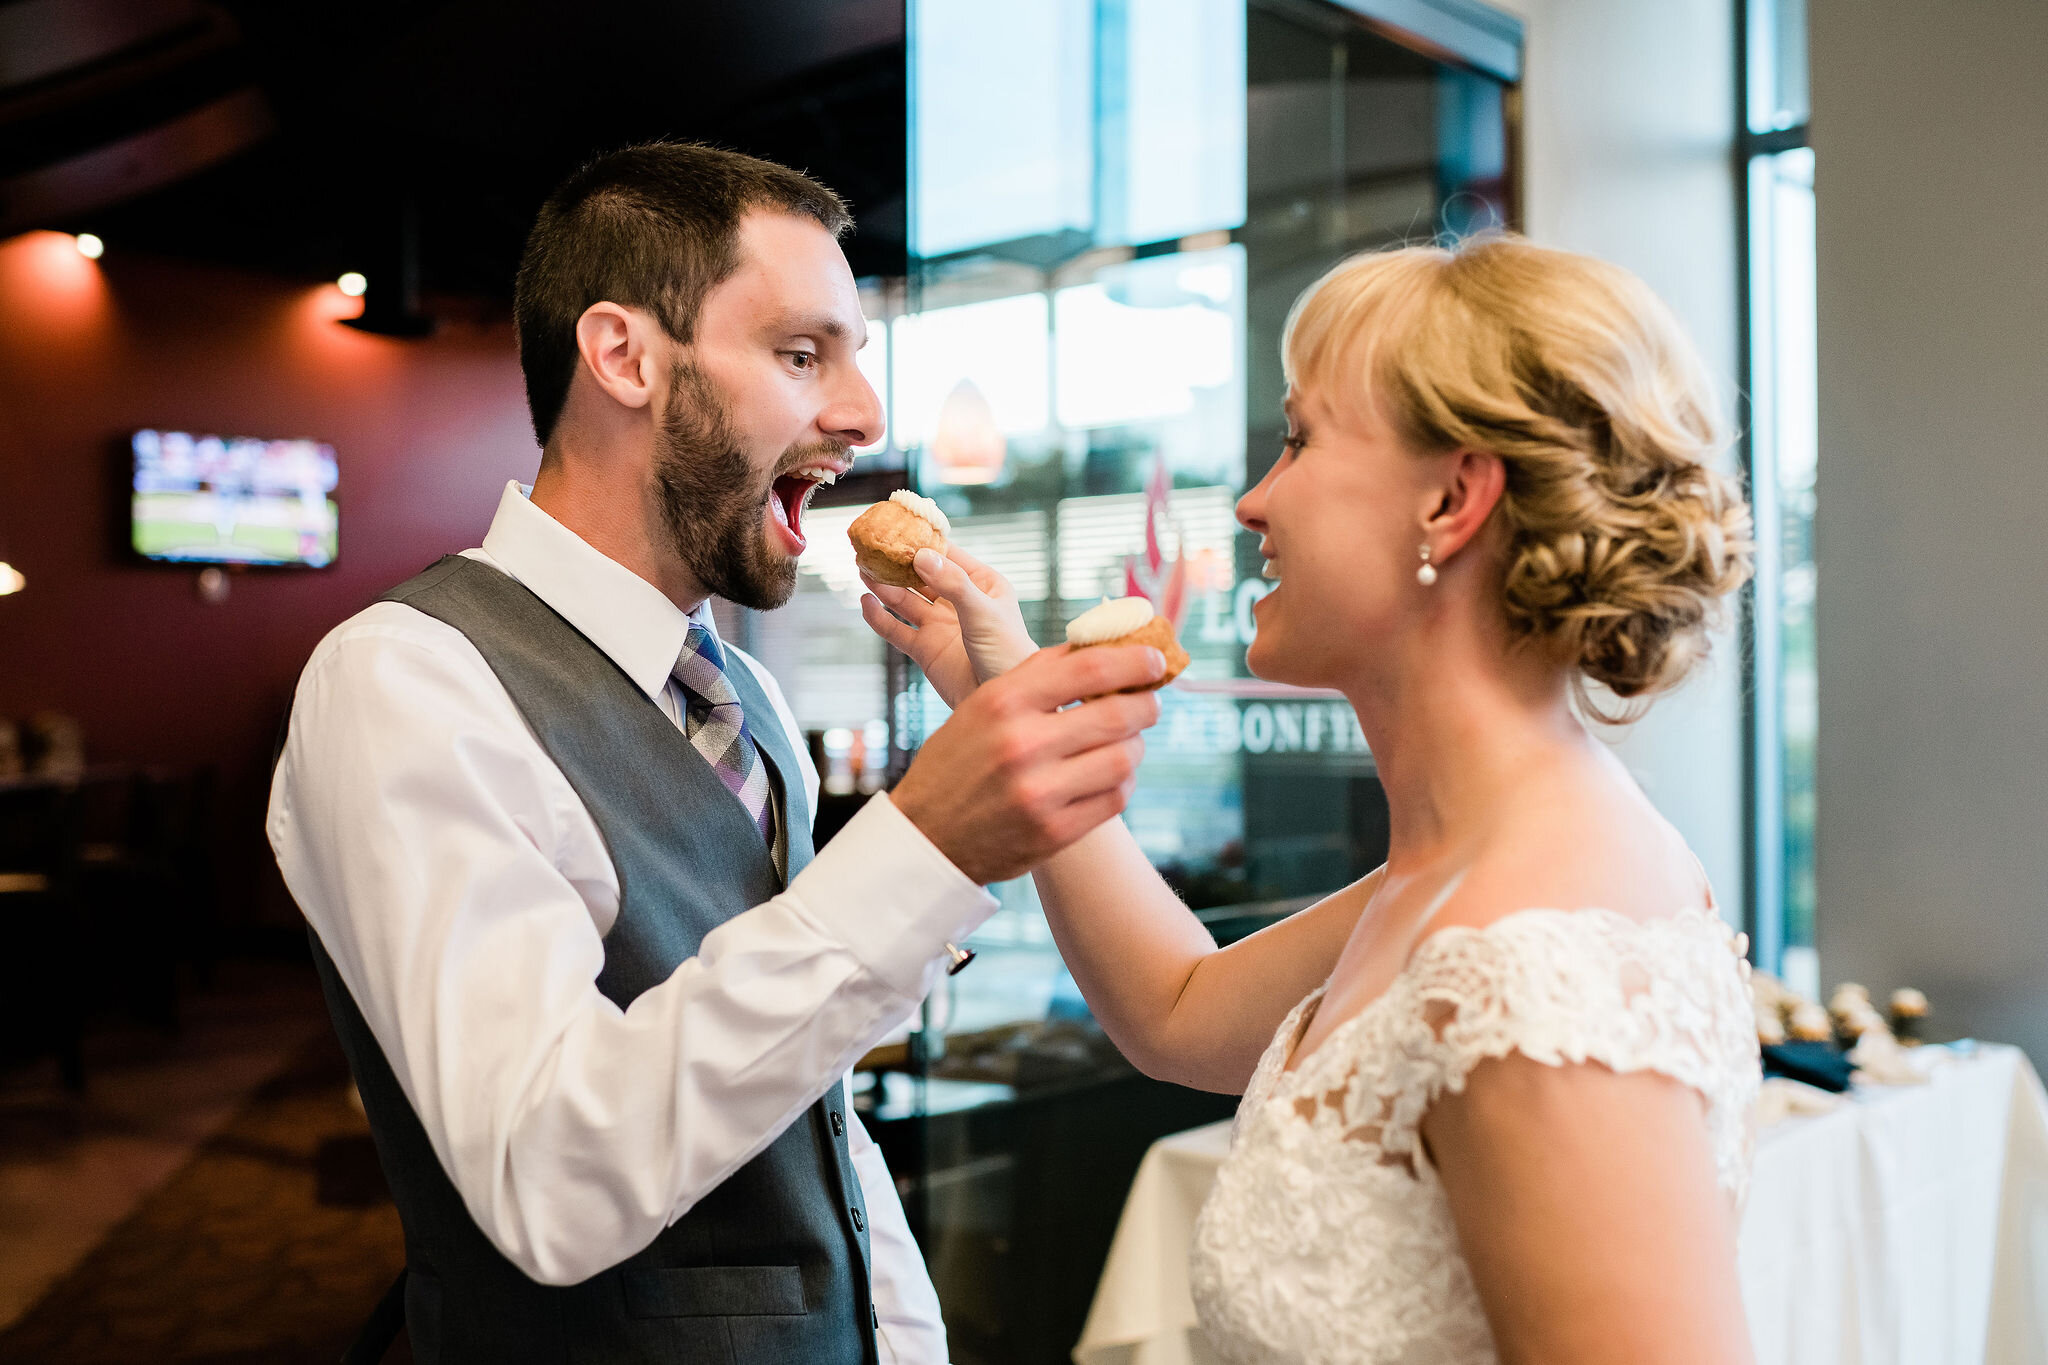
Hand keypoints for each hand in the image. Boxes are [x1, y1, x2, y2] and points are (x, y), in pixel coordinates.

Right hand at [861, 546, 1036, 708]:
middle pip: (921, 577)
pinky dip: (879, 617)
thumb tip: (921, 556)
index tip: (898, 530)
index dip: (923, 544)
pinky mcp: (925, 650)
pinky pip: (897, 630)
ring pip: (905, 600)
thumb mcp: (983, 612)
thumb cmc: (1008, 653)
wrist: (1001, 699)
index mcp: (982, 585)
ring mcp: (940, 626)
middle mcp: (959, 602)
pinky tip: (866, 603)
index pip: (948, 556)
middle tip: (872, 548)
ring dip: (885, 586)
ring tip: (862, 569)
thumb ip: (953, 584)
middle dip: (897, 564)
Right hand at [892, 643, 1164, 884]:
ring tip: (1126, 741)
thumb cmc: (959, 762)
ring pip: (1125, 757)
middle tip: (1149, 701)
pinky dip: (1123, 780)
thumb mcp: (981, 706)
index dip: (1134, 660)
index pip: (1089, 668)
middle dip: (1146, 703)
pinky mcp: (1054, 832)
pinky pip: (1116, 797)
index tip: (1153, 660)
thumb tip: (1101, 645)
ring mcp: (1040, 793)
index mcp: (1003, 702)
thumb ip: (1037, 674)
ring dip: (1135, 745)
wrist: (926, 837)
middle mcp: (1022, 745)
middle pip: (1119, 712)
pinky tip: (1110, 774)